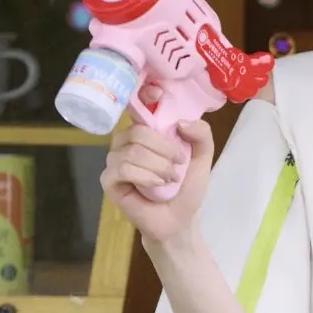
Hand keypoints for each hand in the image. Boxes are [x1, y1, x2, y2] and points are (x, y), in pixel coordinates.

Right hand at [100, 83, 213, 244]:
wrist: (178, 220)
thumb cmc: (185, 188)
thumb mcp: (202, 158)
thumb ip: (202, 135)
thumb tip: (182, 122)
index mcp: (146, 131)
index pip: (136, 104)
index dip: (143, 93)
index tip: (158, 93)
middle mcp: (126, 142)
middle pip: (138, 131)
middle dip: (164, 149)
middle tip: (177, 166)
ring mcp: (114, 160)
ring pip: (132, 150)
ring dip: (158, 167)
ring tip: (169, 179)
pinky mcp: (109, 180)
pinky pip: (123, 168)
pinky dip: (145, 177)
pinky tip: (155, 186)